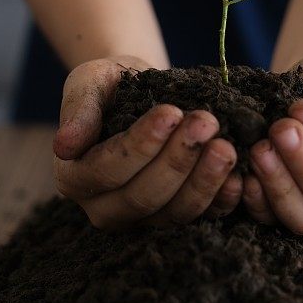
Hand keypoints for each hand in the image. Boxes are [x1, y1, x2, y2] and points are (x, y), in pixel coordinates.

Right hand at [53, 57, 241, 228]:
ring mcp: (143, 217)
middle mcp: (104, 208)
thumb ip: (78, 110)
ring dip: (204, 181)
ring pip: (174, 213)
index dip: (141, 145)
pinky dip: (221, 200)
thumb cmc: (108, 84)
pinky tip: (239, 176)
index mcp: (75, 178)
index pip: (108, 170)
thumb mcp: (88, 83)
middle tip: (206, 122)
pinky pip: (201, 218)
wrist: (137, 89)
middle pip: (143, 196)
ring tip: (226, 146)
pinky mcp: (175, 215)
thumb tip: (63, 145)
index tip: (170, 113)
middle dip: (178, 159)